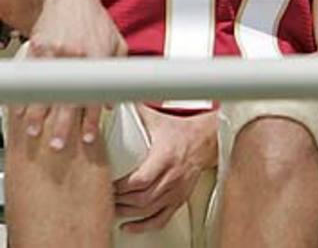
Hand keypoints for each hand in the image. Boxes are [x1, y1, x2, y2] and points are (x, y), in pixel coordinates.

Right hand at [20, 0, 125, 148]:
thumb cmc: (96, 21)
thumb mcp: (116, 44)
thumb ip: (117, 72)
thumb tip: (112, 102)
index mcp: (97, 58)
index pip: (95, 97)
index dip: (92, 120)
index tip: (89, 138)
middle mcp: (76, 56)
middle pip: (68, 99)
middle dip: (63, 126)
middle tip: (59, 146)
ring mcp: (54, 53)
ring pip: (45, 90)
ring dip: (38, 115)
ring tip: (34, 133)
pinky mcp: (37, 48)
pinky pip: (32, 77)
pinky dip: (26, 94)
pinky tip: (21, 110)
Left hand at [113, 106, 217, 232]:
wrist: (207, 139)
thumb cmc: (182, 130)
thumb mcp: (158, 119)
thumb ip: (137, 112)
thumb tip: (118, 97)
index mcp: (165, 156)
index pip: (140, 180)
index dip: (120, 188)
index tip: (106, 186)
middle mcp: (172, 176)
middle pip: (141, 198)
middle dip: (119, 202)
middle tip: (104, 199)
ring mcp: (177, 189)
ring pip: (149, 209)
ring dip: (127, 213)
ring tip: (112, 210)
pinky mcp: (179, 197)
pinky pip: (162, 218)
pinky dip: (145, 225)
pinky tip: (131, 226)